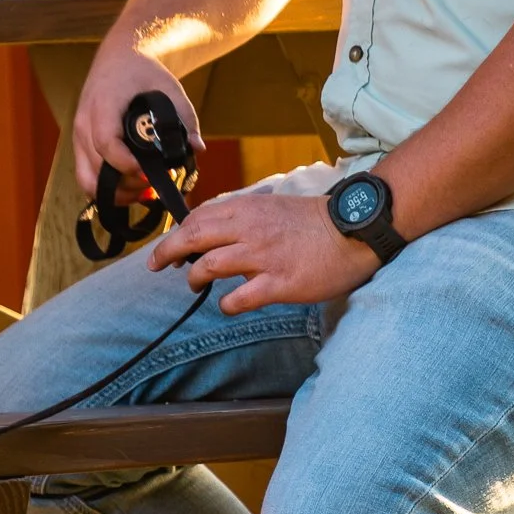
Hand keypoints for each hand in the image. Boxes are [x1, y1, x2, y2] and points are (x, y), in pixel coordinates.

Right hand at [73, 41, 203, 206]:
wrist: (118, 59)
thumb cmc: (142, 72)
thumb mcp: (170, 88)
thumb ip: (185, 119)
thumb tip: (197, 148)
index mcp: (103, 105)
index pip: (105, 142)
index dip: (124, 165)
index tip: (148, 173)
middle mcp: (85, 123)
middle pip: (95, 169)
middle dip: (125, 185)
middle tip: (154, 185)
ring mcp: (79, 137)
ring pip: (86, 181)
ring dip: (114, 193)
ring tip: (144, 192)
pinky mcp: (81, 147)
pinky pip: (86, 178)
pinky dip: (106, 190)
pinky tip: (131, 190)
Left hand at [150, 191, 377, 312]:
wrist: (356, 229)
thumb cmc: (316, 221)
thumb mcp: (274, 208)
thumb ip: (245, 219)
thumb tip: (217, 232)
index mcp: (248, 209)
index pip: (198, 218)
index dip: (177, 234)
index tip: (170, 248)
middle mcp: (249, 230)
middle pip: (192, 238)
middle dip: (167, 252)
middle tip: (157, 265)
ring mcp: (263, 257)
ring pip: (208, 266)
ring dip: (194, 278)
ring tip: (195, 285)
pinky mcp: (279, 283)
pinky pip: (238, 299)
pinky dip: (226, 305)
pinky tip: (228, 305)